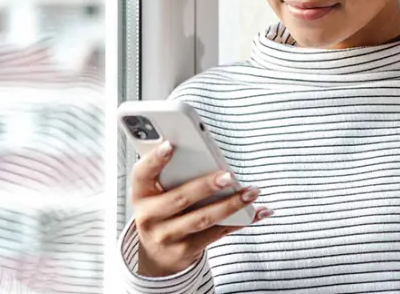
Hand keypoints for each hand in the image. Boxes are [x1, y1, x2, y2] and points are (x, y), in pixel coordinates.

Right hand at [130, 141, 271, 275]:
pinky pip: (218, 234)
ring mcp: (167, 236)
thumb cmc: (161, 211)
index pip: (142, 174)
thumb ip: (171, 173)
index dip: (154, 160)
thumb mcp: (155, 193)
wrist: (154, 255)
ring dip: (230, 204)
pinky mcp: (186, 251)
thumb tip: (205, 152)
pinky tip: (258, 211)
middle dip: (205, 186)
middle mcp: (149, 218)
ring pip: (202, 219)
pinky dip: (241, 221)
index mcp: (141, 194)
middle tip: (228, 175)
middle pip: (180, 199)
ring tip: (251, 192)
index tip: (169, 145)